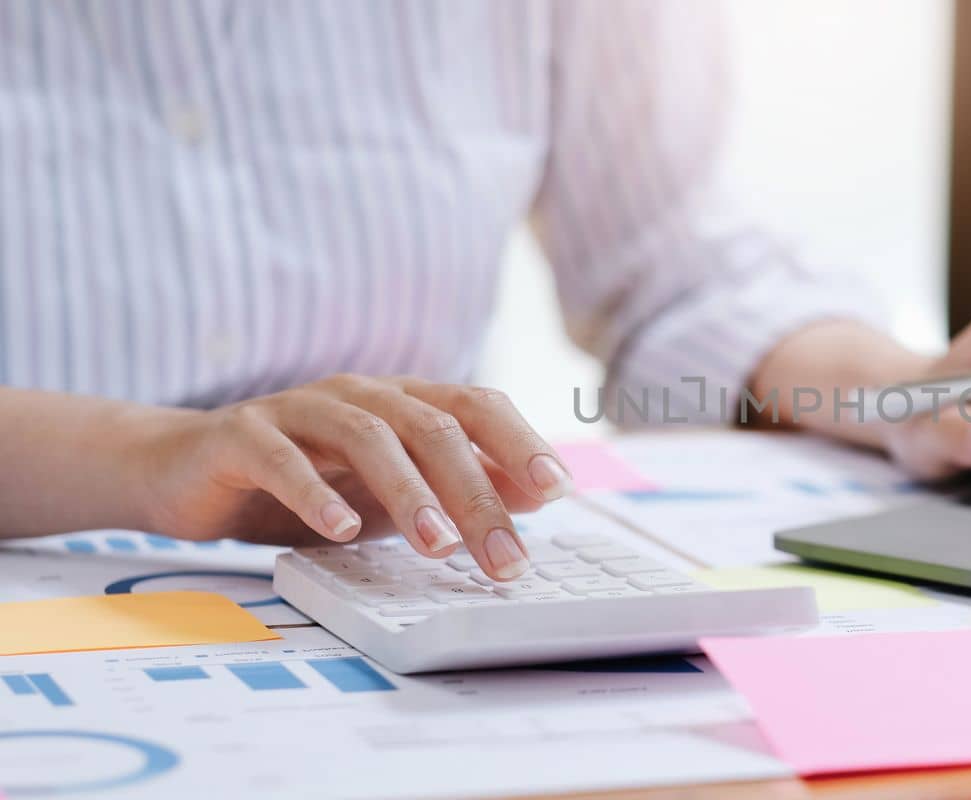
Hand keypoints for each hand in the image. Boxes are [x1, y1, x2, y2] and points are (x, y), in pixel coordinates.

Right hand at [131, 375, 571, 579]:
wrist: (184, 472)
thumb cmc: (301, 484)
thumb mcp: (389, 493)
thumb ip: (456, 488)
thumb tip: (536, 496)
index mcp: (401, 401)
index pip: (476, 406)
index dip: (520, 441)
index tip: (560, 488)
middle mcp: (358, 394)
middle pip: (433, 427)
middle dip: (476, 493)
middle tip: (504, 556)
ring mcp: (299, 408)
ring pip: (368, 435)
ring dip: (410, 492)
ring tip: (438, 546)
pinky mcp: (242, 433)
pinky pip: (282, 457)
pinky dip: (316, 492)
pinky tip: (341, 529)